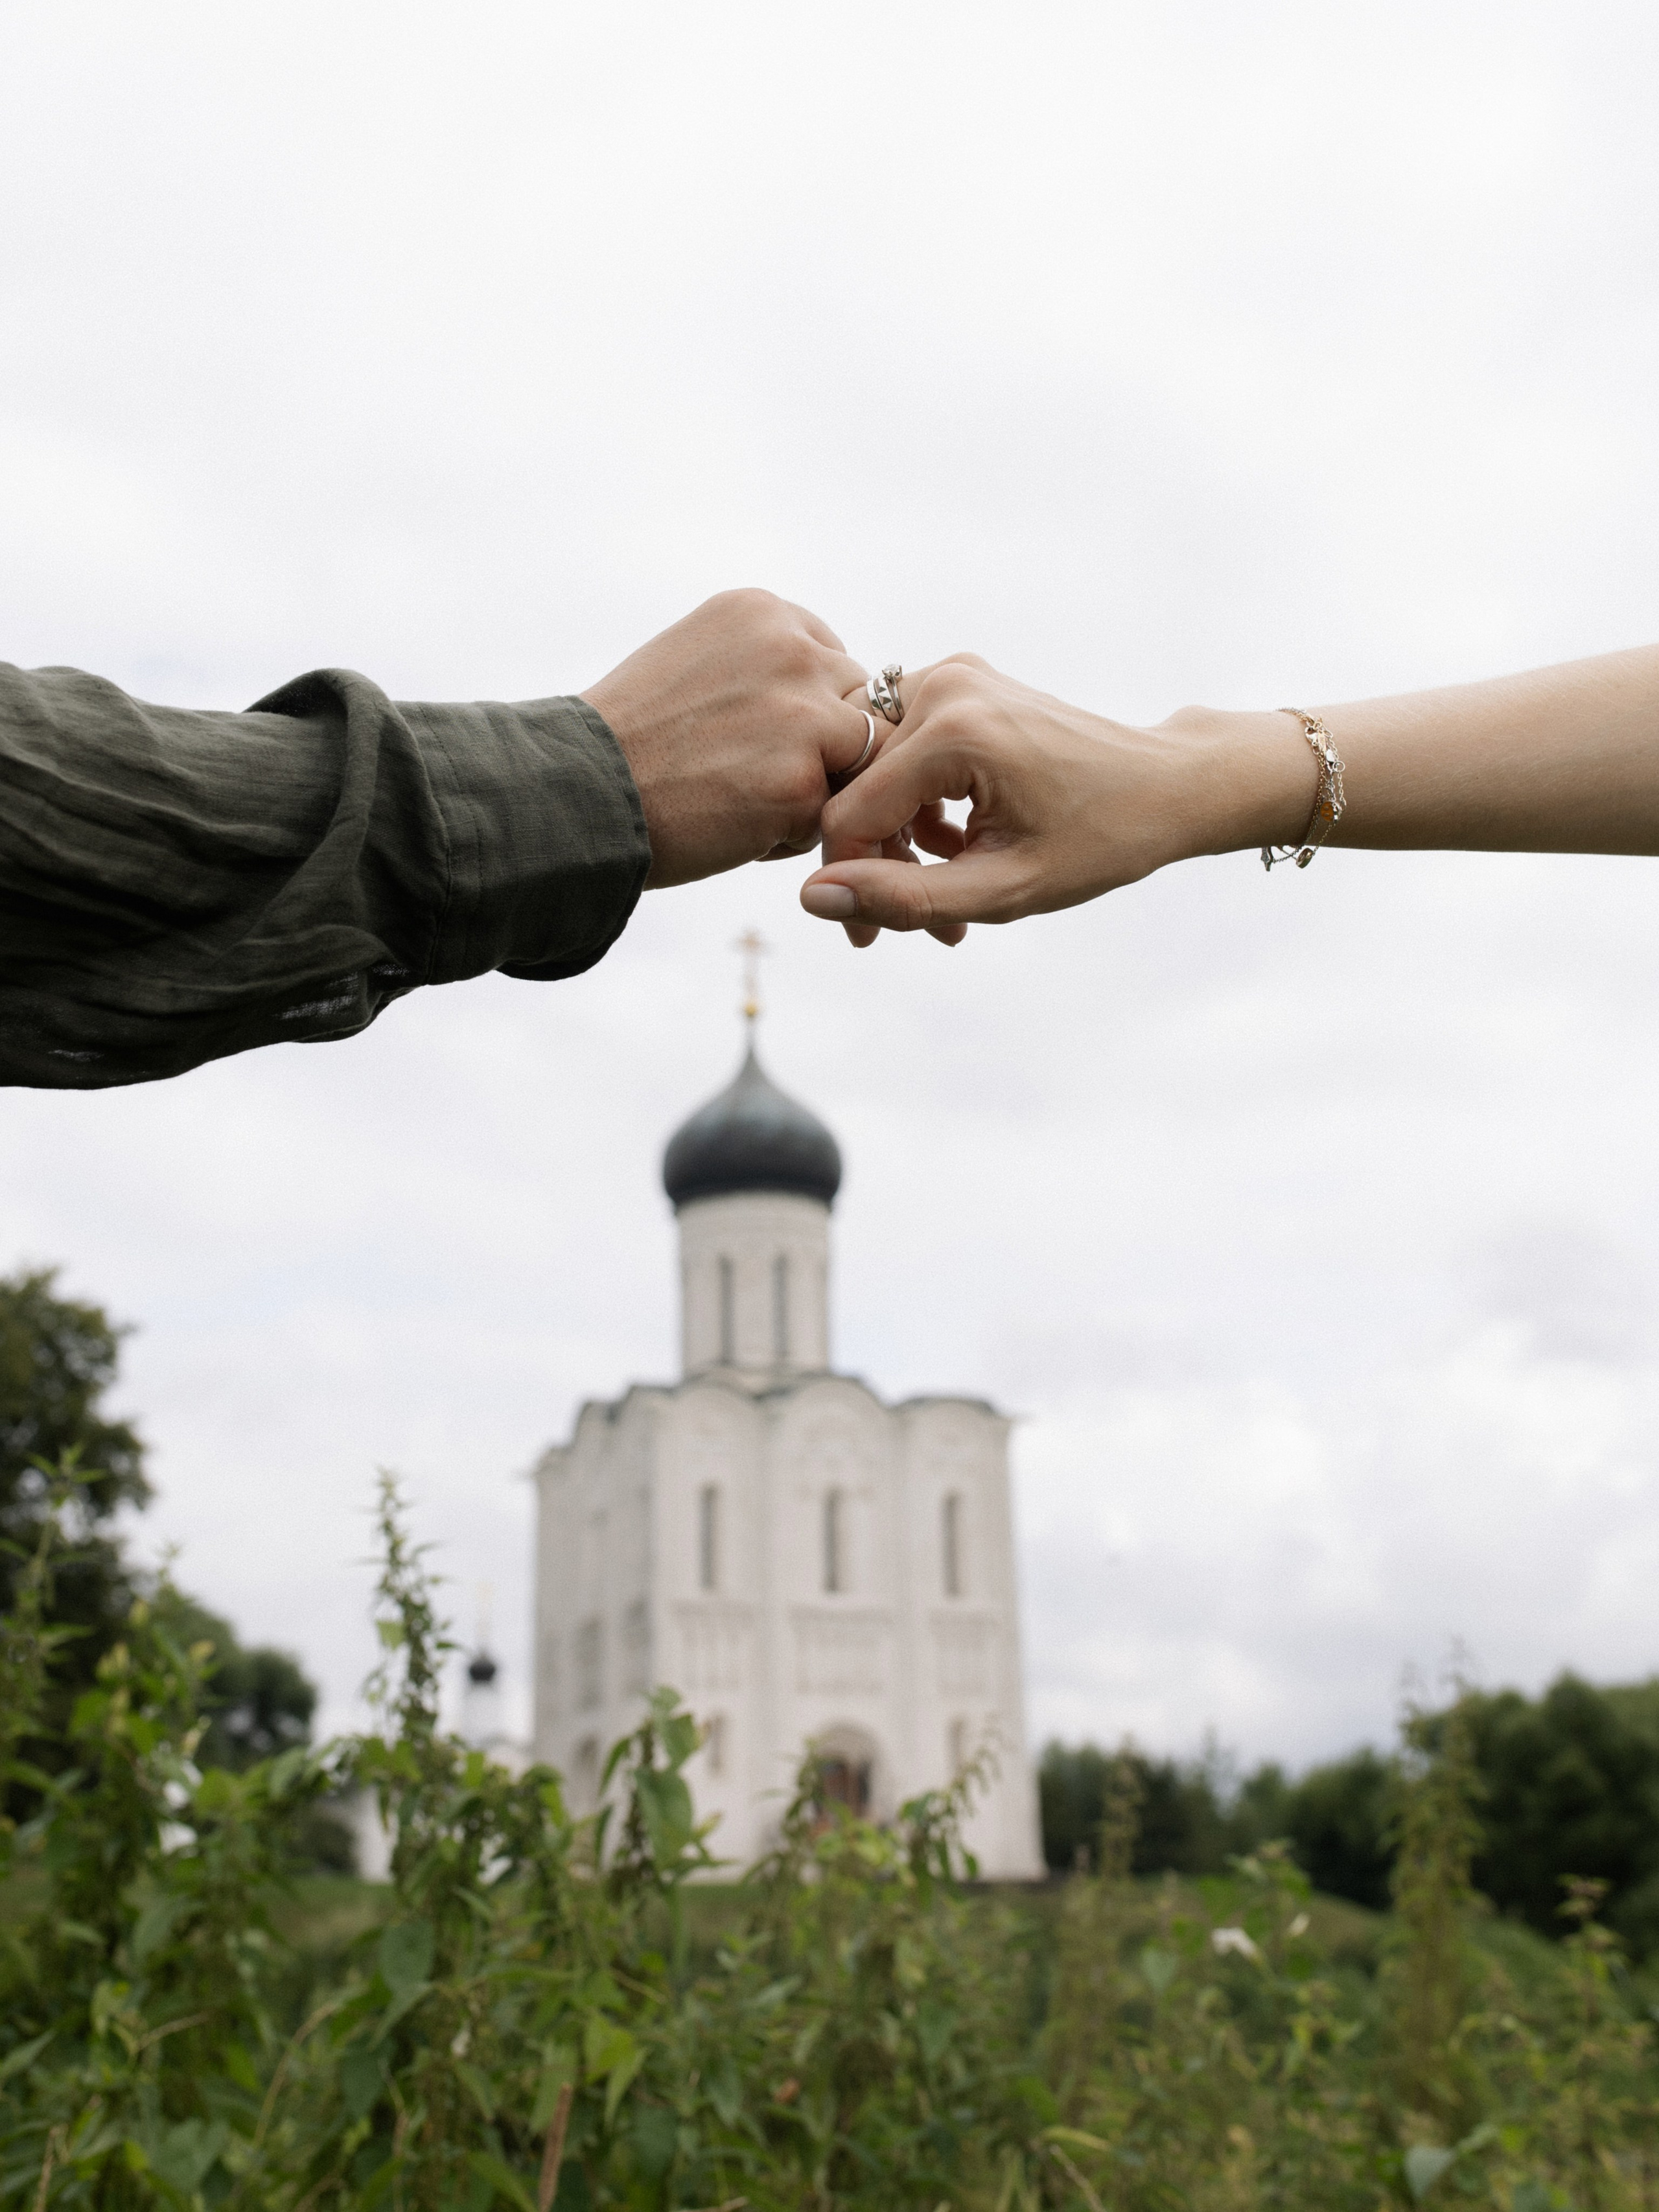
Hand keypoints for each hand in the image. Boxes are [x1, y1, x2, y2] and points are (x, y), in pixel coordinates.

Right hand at [581, 589, 873, 887]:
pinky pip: (828, 816)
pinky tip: (732, 829)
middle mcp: (791, 649)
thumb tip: (823, 701)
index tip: (757, 739)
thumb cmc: (627, 742)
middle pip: (856, 705)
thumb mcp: (695, 663)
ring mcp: (804, 715)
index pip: (830, 660)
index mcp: (761, 612)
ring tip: (743, 802)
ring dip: (814, 789)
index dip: (806, 710)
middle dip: (822, 748)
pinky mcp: (802, 783)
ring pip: (855, 760)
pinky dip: (788, 834)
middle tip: (748, 776)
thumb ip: (762, 667)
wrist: (575, 793)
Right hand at [799, 656, 1316, 941]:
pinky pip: (902, 750)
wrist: (1165, 784)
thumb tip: (811, 900)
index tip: (867, 939)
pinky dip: (918, 806)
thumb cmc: (1101, 839)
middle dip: (876, 862)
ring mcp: (951, 677)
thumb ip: (904, 897)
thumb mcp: (1004, 889)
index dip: (846, 883)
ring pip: (874, 772)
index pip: (850, 813)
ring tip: (944, 892)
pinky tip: (957, 847)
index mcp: (955, 731)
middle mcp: (944, 686)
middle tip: (908, 925)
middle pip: (857, 787)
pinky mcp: (959, 684)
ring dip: (897, 838)